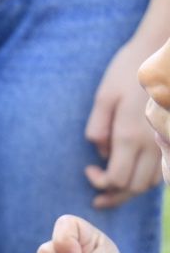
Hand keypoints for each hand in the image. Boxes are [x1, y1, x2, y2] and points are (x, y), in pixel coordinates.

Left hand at [86, 41, 162, 207]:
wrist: (162, 56)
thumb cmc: (128, 72)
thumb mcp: (104, 96)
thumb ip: (98, 128)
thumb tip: (102, 153)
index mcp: (130, 135)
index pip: (117, 179)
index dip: (101, 183)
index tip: (89, 170)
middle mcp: (152, 144)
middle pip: (134, 187)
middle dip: (114, 196)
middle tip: (98, 197)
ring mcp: (165, 142)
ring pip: (150, 182)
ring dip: (131, 190)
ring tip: (113, 190)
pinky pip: (162, 171)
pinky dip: (146, 179)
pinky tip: (132, 175)